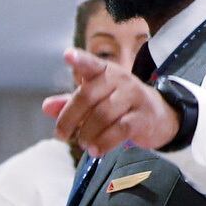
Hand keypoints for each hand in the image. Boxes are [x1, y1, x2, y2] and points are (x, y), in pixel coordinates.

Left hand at [42, 47, 178, 157]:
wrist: (160, 116)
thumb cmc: (120, 106)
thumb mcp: (95, 101)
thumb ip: (70, 103)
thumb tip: (46, 107)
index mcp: (105, 72)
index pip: (91, 64)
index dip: (79, 60)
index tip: (67, 56)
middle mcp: (120, 80)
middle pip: (88, 96)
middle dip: (69, 118)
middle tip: (61, 135)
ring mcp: (133, 97)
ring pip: (102, 115)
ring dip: (86, 133)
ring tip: (83, 143)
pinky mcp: (143, 117)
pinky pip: (120, 129)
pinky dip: (103, 142)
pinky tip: (96, 150)